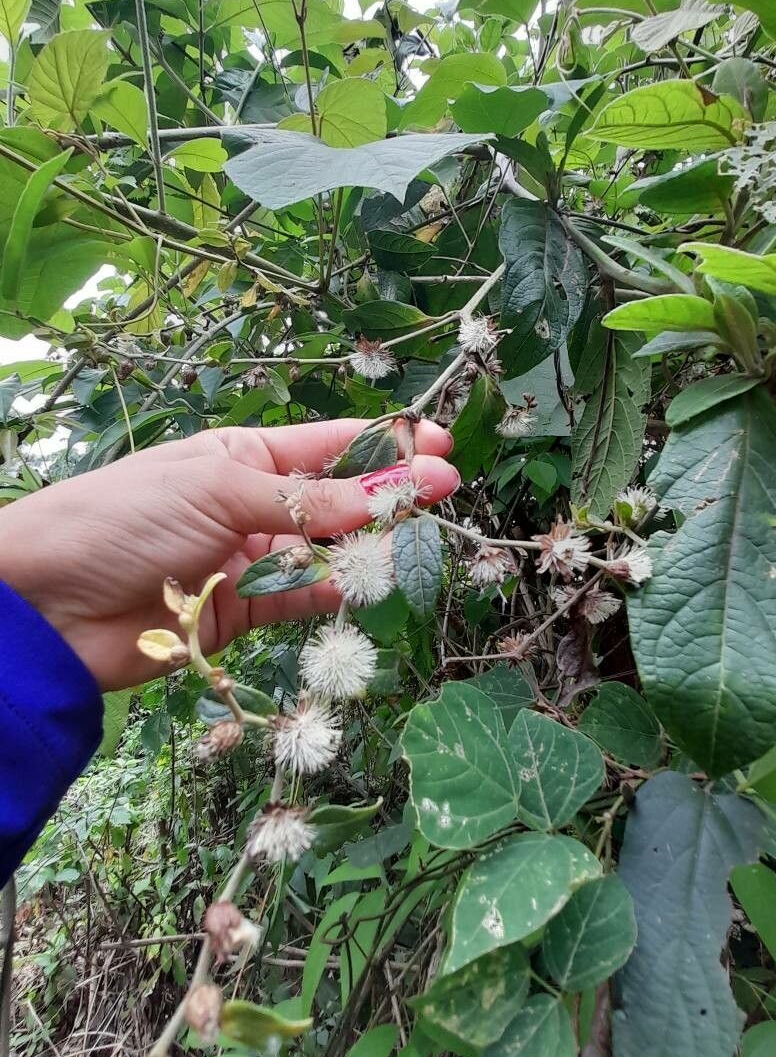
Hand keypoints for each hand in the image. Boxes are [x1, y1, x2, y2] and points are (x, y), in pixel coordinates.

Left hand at [0, 420, 457, 690]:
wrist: (49, 601)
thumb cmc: (126, 518)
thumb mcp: (221, 491)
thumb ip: (311, 503)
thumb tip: (394, 491)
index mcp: (243, 454)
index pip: (330, 445)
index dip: (387, 443)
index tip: (442, 444)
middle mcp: (251, 502)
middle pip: (336, 499)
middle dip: (388, 494)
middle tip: (446, 492)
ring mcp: (248, 558)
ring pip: (325, 551)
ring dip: (366, 546)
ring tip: (413, 540)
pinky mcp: (240, 612)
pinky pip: (298, 600)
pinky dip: (330, 593)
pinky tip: (363, 583)